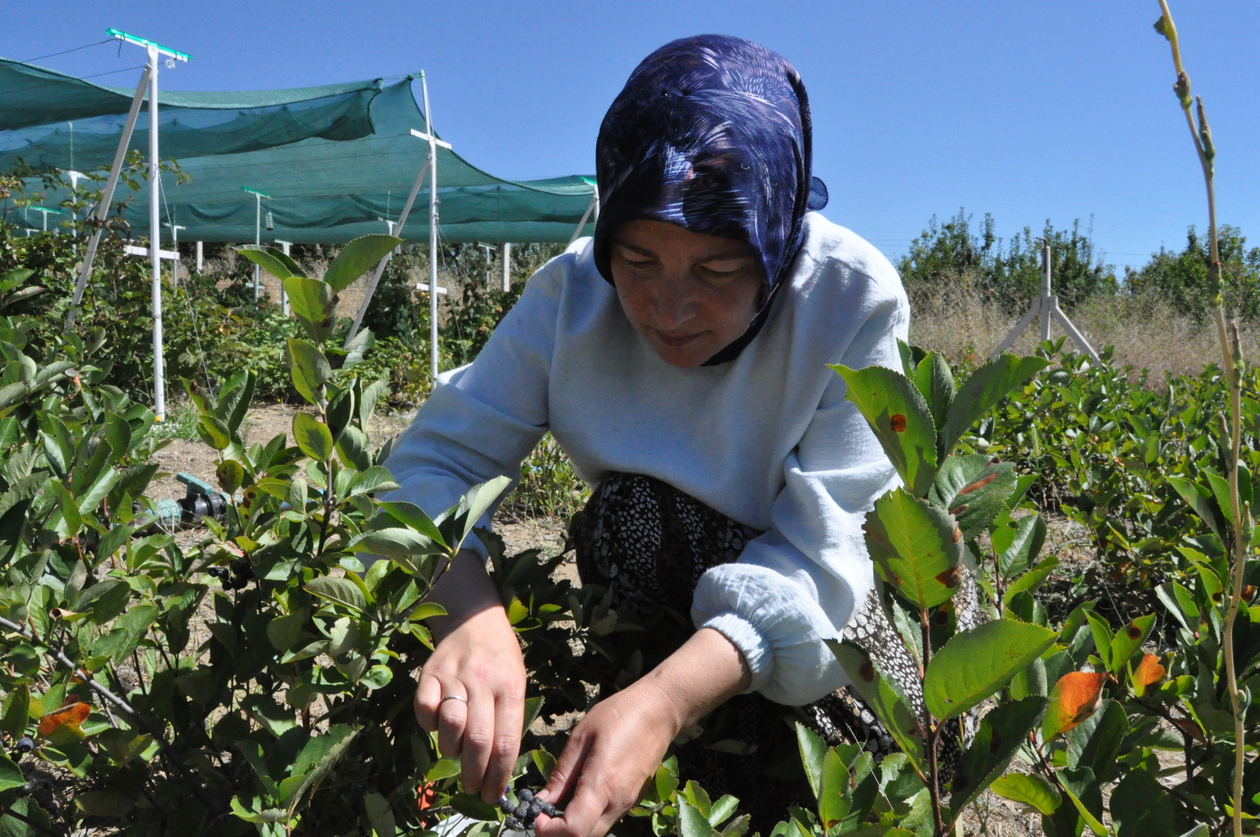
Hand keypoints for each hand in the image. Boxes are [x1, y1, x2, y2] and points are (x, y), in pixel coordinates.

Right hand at [414, 550, 526, 801]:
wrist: (473, 617)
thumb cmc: (500, 657)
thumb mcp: (516, 682)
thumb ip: (508, 719)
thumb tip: (499, 766)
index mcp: (510, 687)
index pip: (506, 741)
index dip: (499, 775)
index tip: (494, 795)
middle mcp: (482, 682)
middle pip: (478, 740)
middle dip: (475, 774)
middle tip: (474, 788)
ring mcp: (454, 677)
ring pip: (450, 726)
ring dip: (452, 750)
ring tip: (456, 754)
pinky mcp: (429, 674)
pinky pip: (424, 709)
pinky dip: (429, 725)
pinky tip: (437, 725)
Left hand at [534, 628, 751, 836]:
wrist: (660, 711)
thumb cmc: (618, 715)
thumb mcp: (582, 736)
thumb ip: (563, 773)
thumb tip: (542, 800)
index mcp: (603, 784)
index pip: (575, 830)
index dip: (550, 831)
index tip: (537, 815)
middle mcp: (617, 802)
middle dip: (558, 834)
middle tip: (543, 813)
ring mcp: (628, 803)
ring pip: (596, 832)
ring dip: (574, 827)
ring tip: (557, 805)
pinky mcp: (632, 800)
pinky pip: (606, 820)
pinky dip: (588, 818)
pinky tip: (577, 797)